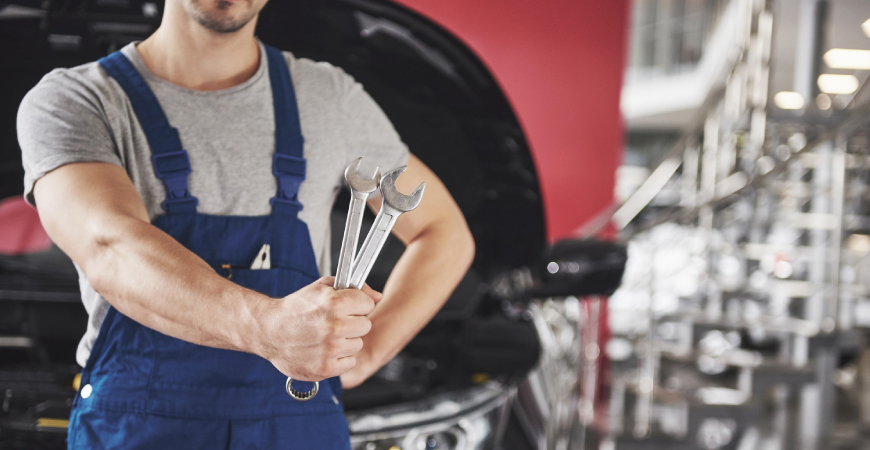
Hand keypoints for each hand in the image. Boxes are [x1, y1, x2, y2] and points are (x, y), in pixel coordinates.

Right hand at [250, 277, 380, 380]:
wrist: (268, 330)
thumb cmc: (296, 308)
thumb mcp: (322, 288)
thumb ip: (354, 289)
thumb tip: (378, 297)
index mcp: (335, 303)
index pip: (368, 305)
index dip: (358, 305)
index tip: (348, 307)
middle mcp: (334, 326)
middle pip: (365, 325)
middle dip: (353, 323)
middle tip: (336, 323)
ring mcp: (330, 349)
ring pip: (357, 344)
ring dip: (346, 341)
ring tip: (326, 337)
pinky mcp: (326, 368)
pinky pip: (349, 362)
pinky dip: (340, 358)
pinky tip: (324, 350)